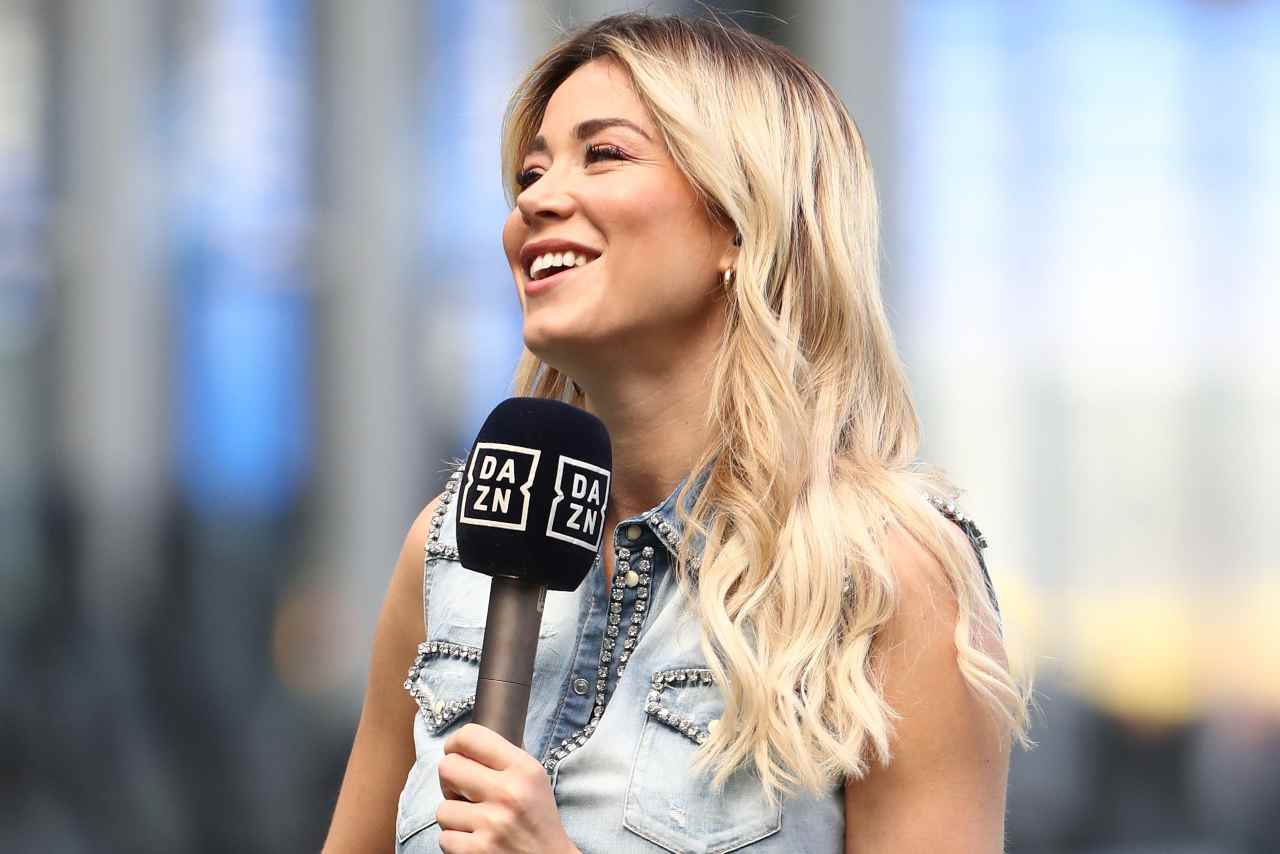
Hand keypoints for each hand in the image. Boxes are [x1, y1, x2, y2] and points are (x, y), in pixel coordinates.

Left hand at [435, 723, 577, 853]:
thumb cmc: (538, 820)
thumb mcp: (535, 779)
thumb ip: (506, 758)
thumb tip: (468, 740)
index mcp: (523, 769)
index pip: (471, 737)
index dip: (455, 743)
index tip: (456, 752)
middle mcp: (508, 793)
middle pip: (447, 768)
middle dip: (450, 781)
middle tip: (463, 790)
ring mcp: (491, 824)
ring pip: (442, 808)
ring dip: (454, 817)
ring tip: (475, 821)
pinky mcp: (477, 852)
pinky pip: (444, 838)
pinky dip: (456, 841)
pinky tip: (475, 840)